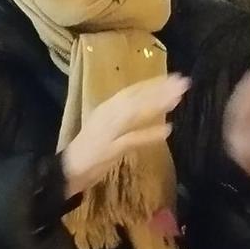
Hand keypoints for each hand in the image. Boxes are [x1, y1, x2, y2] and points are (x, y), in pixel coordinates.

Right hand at [61, 73, 190, 197]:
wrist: (67, 171)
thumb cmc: (88, 150)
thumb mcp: (106, 127)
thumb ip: (124, 117)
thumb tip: (148, 105)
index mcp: (105, 109)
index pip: (131, 91)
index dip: (152, 83)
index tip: (173, 77)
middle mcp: (106, 116)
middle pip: (135, 99)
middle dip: (159, 89)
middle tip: (183, 82)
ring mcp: (107, 133)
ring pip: (134, 114)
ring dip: (156, 105)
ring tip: (178, 99)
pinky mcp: (109, 150)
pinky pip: (132, 139)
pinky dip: (149, 134)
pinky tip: (167, 130)